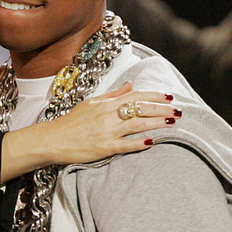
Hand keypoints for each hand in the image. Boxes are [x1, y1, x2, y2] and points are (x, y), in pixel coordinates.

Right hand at [36, 82, 179, 164]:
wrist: (52, 139)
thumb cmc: (71, 122)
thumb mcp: (91, 103)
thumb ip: (113, 95)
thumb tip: (130, 84)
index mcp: (105, 104)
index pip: (134, 96)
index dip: (153, 96)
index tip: (169, 96)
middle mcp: (107, 115)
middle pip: (139, 108)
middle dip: (161, 109)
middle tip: (178, 111)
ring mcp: (106, 131)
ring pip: (136, 124)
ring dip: (156, 123)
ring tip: (172, 123)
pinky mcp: (102, 147)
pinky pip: (124, 145)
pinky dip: (139, 143)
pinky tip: (152, 142)